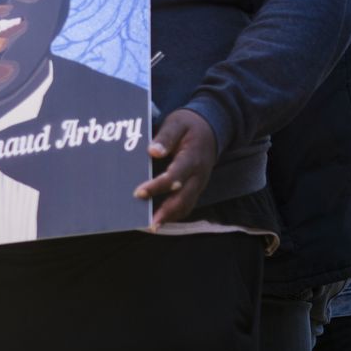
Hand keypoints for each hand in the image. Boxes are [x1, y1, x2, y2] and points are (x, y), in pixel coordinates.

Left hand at [136, 109, 216, 226]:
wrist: (212, 128)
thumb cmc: (189, 126)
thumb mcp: (177, 123)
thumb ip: (166, 137)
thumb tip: (153, 151)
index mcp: (192, 158)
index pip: (175, 176)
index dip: (157, 186)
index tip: (138, 193)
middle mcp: (198, 175)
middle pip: (184, 198)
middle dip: (166, 212)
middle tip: (148, 224)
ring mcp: (199, 183)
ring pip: (187, 204)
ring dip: (170, 217)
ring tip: (152, 227)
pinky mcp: (196, 187)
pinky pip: (187, 204)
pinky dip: (174, 213)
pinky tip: (159, 218)